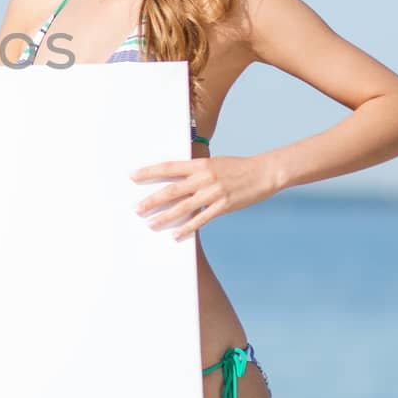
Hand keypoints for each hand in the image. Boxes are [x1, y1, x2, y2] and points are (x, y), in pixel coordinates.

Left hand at [131, 155, 276, 239]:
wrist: (264, 172)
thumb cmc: (237, 167)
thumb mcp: (214, 163)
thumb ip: (195, 171)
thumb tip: (176, 181)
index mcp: (200, 164)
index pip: (168, 167)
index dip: (149, 172)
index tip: (133, 176)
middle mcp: (204, 178)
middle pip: (171, 190)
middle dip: (151, 200)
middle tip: (136, 209)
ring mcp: (213, 193)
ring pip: (183, 207)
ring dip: (165, 217)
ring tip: (150, 224)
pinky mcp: (223, 206)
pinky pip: (201, 220)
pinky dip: (187, 228)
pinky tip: (176, 235)